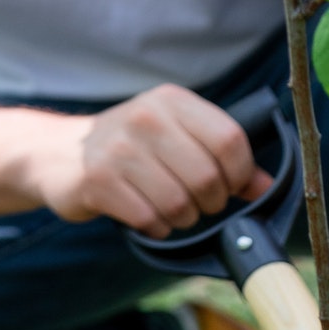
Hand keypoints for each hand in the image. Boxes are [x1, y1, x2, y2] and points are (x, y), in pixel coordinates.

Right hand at [28, 84, 270, 236]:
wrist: (62, 153)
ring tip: (167, 209)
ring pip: (179, 204)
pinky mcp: (98, 179)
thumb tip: (266, 187)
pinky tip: (145, 216)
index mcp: (172, 102)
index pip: (230, 140)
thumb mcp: (178, 139)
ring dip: (181, 219)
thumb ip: (223, 159)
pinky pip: (150, 219)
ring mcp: (119, 148)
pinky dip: (155, 227)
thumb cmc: (134, 150)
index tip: (231, 188)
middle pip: (207, 177)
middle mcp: (146, 117)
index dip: (240, 174)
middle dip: (210, 203)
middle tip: (197, 204)